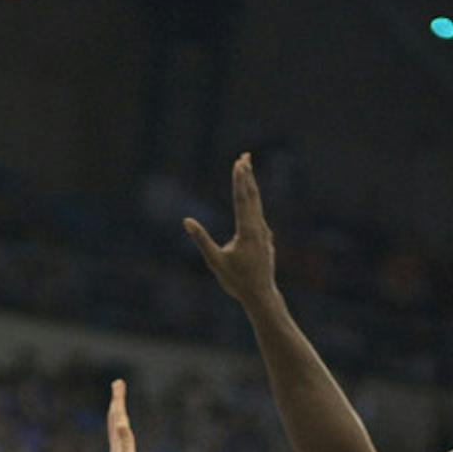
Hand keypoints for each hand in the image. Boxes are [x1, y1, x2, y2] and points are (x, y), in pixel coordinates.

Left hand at [107, 378, 145, 451]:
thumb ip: (125, 443)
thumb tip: (121, 423)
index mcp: (118, 444)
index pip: (117, 416)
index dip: (118, 399)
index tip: (118, 382)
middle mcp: (117, 447)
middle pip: (115, 419)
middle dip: (117, 401)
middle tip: (118, 384)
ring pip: (117, 430)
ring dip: (118, 414)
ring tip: (119, 404)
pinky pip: (122, 442)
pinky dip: (122, 431)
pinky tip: (123, 432)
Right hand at [184, 153, 276, 305]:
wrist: (261, 296)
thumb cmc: (237, 281)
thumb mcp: (215, 261)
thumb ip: (201, 240)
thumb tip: (187, 221)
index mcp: (247, 231)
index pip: (242, 199)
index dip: (239, 180)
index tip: (238, 162)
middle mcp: (259, 228)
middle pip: (253, 196)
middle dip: (248, 175)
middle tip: (245, 155)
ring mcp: (264, 233)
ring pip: (257, 205)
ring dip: (251, 186)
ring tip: (247, 171)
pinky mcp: (265, 239)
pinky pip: (258, 216)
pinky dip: (253, 203)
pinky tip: (250, 201)